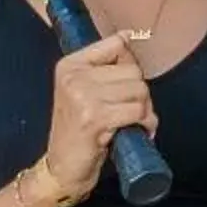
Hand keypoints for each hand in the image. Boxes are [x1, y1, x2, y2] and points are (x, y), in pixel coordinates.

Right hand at [39, 32, 157, 199]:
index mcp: (70, 65)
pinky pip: (137, 111)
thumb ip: (103, 67)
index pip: (116, 45)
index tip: (126, 85)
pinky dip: (146, 123)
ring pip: (139, 90)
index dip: (131, 66)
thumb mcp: (81, 93)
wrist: (61, 169)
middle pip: (133, 71)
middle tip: (132, 112)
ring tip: (133, 123)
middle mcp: (74, 77)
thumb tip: (129, 37)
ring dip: (145, 110)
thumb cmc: (77, 133)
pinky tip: (138, 131)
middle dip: (140, 94)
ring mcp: (83, 96)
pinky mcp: (95, 118)